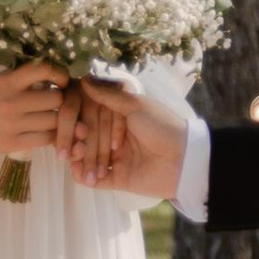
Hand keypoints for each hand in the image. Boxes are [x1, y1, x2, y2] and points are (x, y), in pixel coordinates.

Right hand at [0, 63, 71, 158]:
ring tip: (53, 117)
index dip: (61, 74)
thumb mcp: (1, 80)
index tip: (62, 81)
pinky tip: (46, 131)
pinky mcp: (12, 143)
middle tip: (57, 103)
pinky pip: (45, 139)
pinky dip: (51, 135)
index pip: (44, 70)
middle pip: (56, 99)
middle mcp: (12, 102)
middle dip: (60, 100)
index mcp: (8, 81)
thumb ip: (26, 79)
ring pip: (54, 121)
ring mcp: (12, 124)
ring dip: (58, 119)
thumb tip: (59, 79)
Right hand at [64, 78, 185, 201]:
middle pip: (89, 138)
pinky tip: (79, 172)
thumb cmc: (161, 126)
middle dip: (78, 139)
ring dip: (79, 157)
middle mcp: (116, 137)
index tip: (76, 121)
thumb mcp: (136, 105)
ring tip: (76, 155)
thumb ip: (109, 95)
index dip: (80, 120)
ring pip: (89, 158)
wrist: (183, 158)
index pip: (92, 117)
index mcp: (120, 118)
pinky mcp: (118, 179)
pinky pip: (95, 179)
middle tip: (77, 140)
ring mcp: (117, 159)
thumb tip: (83, 78)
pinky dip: (83, 176)